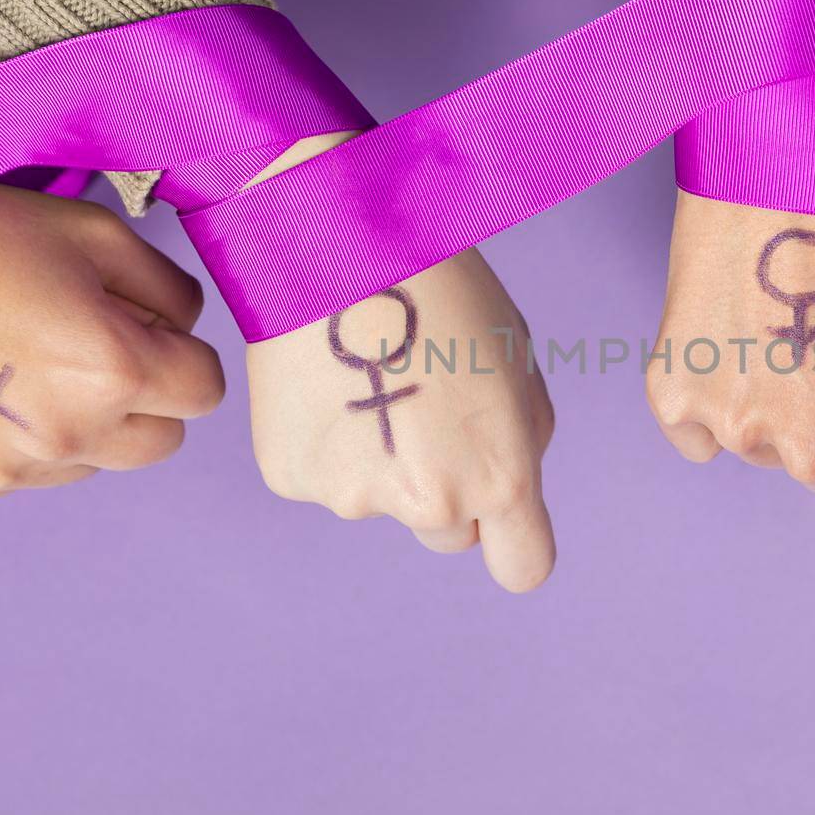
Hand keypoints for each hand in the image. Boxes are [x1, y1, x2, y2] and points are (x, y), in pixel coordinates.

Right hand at [0, 185, 225, 500]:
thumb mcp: (89, 233)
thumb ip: (167, 288)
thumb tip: (188, 329)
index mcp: (115, 369)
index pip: (203, 390)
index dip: (181, 355)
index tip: (146, 332)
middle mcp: (72, 434)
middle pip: (161, 438)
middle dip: (143, 397)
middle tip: (89, 347)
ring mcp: (13, 470)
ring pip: (97, 460)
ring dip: (84, 422)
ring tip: (23, 360)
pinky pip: (29, 472)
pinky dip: (22, 439)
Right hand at [247, 249, 556, 592]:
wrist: (337, 246)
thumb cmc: (442, 290)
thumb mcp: (517, 362)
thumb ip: (521, 438)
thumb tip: (506, 484)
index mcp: (499, 478)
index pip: (523, 568)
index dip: (513, 545)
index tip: (504, 528)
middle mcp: (430, 503)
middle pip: (447, 532)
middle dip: (444, 489)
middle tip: (423, 410)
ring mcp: (353, 497)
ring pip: (381, 499)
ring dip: (382, 459)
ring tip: (368, 376)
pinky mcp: (291, 478)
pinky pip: (323, 476)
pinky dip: (327, 443)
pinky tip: (326, 382)